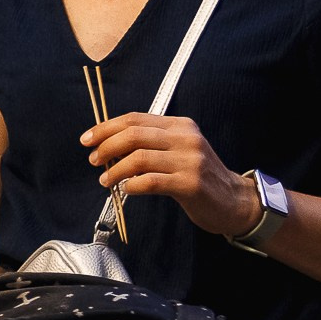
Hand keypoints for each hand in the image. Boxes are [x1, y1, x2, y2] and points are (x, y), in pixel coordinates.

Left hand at [84, 112, 257, 238]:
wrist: (233, 200)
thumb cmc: (199, 176)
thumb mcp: (180, 150)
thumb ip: (153, 143)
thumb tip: (110, 144)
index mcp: (181, 125)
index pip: (135, 119)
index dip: (107, 128)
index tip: (87, 139)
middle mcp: (186, 138)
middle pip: (134, 135)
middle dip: (106, 147)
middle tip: (93, 161)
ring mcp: (190, 160)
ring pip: (139, 159)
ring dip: (115, 170)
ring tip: (105, 180)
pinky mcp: (190, 183)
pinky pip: (151, 181)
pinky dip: (132, 185)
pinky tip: (126, 190)